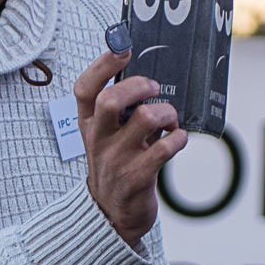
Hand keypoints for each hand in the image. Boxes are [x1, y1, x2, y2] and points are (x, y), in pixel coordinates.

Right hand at [76, 50, 184, 247]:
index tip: (122, 50)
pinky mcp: (137, 177)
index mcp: (88, 125)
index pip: (85, 89)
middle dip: (140, 87)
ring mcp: (117, 159)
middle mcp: (99, 139)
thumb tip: (150, 83)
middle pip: (111, 100)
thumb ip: (122, 112)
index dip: (103, 65)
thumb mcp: (107, 137)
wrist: (111, 215)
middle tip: (154, 89)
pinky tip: (178, 139)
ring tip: (170, 121)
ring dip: (166, 113)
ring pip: (145, 119)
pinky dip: (179, 138)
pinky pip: (165, 148)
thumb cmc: (115, 167)